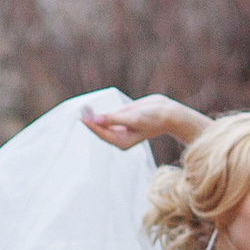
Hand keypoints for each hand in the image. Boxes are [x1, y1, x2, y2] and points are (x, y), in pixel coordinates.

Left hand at [82, 94, 204, 150]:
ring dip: (93, 115)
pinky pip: (108, 116)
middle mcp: (119, 136)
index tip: (82, 116)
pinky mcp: (123, 118)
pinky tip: (91, 107)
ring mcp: (120, 127)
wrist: (169, 113)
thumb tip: (96, 119)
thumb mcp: (133, 118)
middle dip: (90, 119)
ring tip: (82, 107)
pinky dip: (101, 112)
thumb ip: (114, 118)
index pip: (101, 133)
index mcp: (121, 141)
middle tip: (80, 109)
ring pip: (102, 122)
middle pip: (99, 128)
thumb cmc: (154, 118)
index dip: (91, 125)